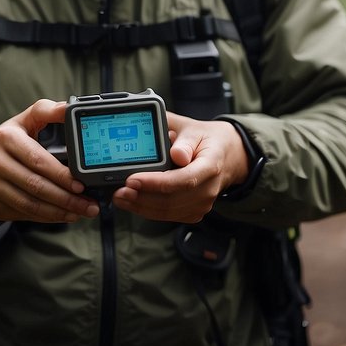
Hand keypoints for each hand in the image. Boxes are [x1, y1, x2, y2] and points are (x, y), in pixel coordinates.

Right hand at [0, 99, 100, 223]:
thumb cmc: (9, 140)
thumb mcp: (25, 120)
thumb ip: (47, 112)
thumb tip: (69, 108)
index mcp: (7, 138)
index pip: (38, 160)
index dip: (61, 175)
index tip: (82, 184)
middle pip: (36, 185)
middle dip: (66, 198)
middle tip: (89, 204)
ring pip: (30, 204)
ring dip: (59, 212)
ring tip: (80, 212)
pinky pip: (23, 214)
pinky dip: (46, 217)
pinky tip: (62, 215)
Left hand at [111, 114, 249, 223]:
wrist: (225, 155)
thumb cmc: (205, 139)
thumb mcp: (194, 130)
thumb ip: (184, 140)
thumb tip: (176, 154)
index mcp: (211, 165)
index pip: (183, 179)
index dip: (155, 183)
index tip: (132, 179)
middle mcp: (209, 188)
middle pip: (172, 200)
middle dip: (142, 197)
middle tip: (119, 191)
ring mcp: (203, 203)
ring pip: (169, 211)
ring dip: (142, 207)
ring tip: (121, 197)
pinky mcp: (195, 211)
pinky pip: (170, 216)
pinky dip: (149, 211)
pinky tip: (134, 203)